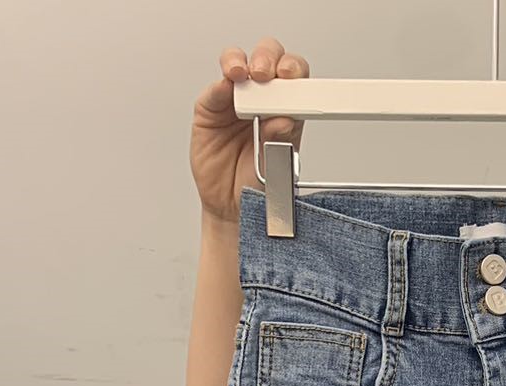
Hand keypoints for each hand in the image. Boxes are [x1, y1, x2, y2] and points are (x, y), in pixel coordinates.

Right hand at [191, 39, 309, 224]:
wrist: (232, 208)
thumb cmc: (258, 186)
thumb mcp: (276, 168)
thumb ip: (279, 142)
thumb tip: (284, 119)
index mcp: (285, 109)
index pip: (294, 77)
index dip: (294, 71)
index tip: (293, 77)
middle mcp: (261, 99)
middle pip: (268, 59)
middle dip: (269, 59)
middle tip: (267, 75)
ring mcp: (235, 100)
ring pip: (238, 63)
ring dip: (242, 62)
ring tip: (246, 75)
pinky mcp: (211, 109)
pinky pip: (214, 90)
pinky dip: (220, 85)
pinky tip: (227, 87)